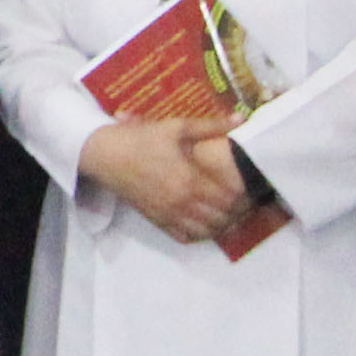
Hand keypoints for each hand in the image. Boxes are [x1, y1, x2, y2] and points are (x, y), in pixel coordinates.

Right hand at [79, 117, 260, 245]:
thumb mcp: (176, 127)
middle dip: (237, 211)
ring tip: (229, 213)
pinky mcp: (157, 220)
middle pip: (222, 217)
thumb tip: (241, 119)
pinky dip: (199, 234)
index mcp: (190, 179)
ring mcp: (169, 214)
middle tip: (245, 201)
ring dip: (221, 225)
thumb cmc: (141, 139)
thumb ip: (211, 126)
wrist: (105, 155)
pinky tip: (205, 223)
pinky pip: (185, 236)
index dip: (244, 196)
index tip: (250, 187)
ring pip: (205, 231)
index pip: (229, 198)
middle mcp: (182, 202)